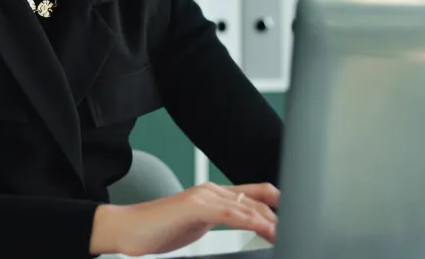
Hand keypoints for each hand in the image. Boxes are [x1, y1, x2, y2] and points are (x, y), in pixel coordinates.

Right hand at [89, 182, 278, 256]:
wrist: (126, 229)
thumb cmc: (157, 230)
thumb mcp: (196, 227)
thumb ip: (218, 223)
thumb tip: (244, 232)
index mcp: (213, 196)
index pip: (254, 194)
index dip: (277, 204)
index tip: (296, 218)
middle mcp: (211, 191)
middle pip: (255, 199)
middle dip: (278, 216)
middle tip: (298, 229)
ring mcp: (202, 196)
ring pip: (245, 205)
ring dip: (269, 220)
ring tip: (285, 233)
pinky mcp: (193, 206)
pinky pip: (228, 212)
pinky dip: (248, 219)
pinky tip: (262, 228)